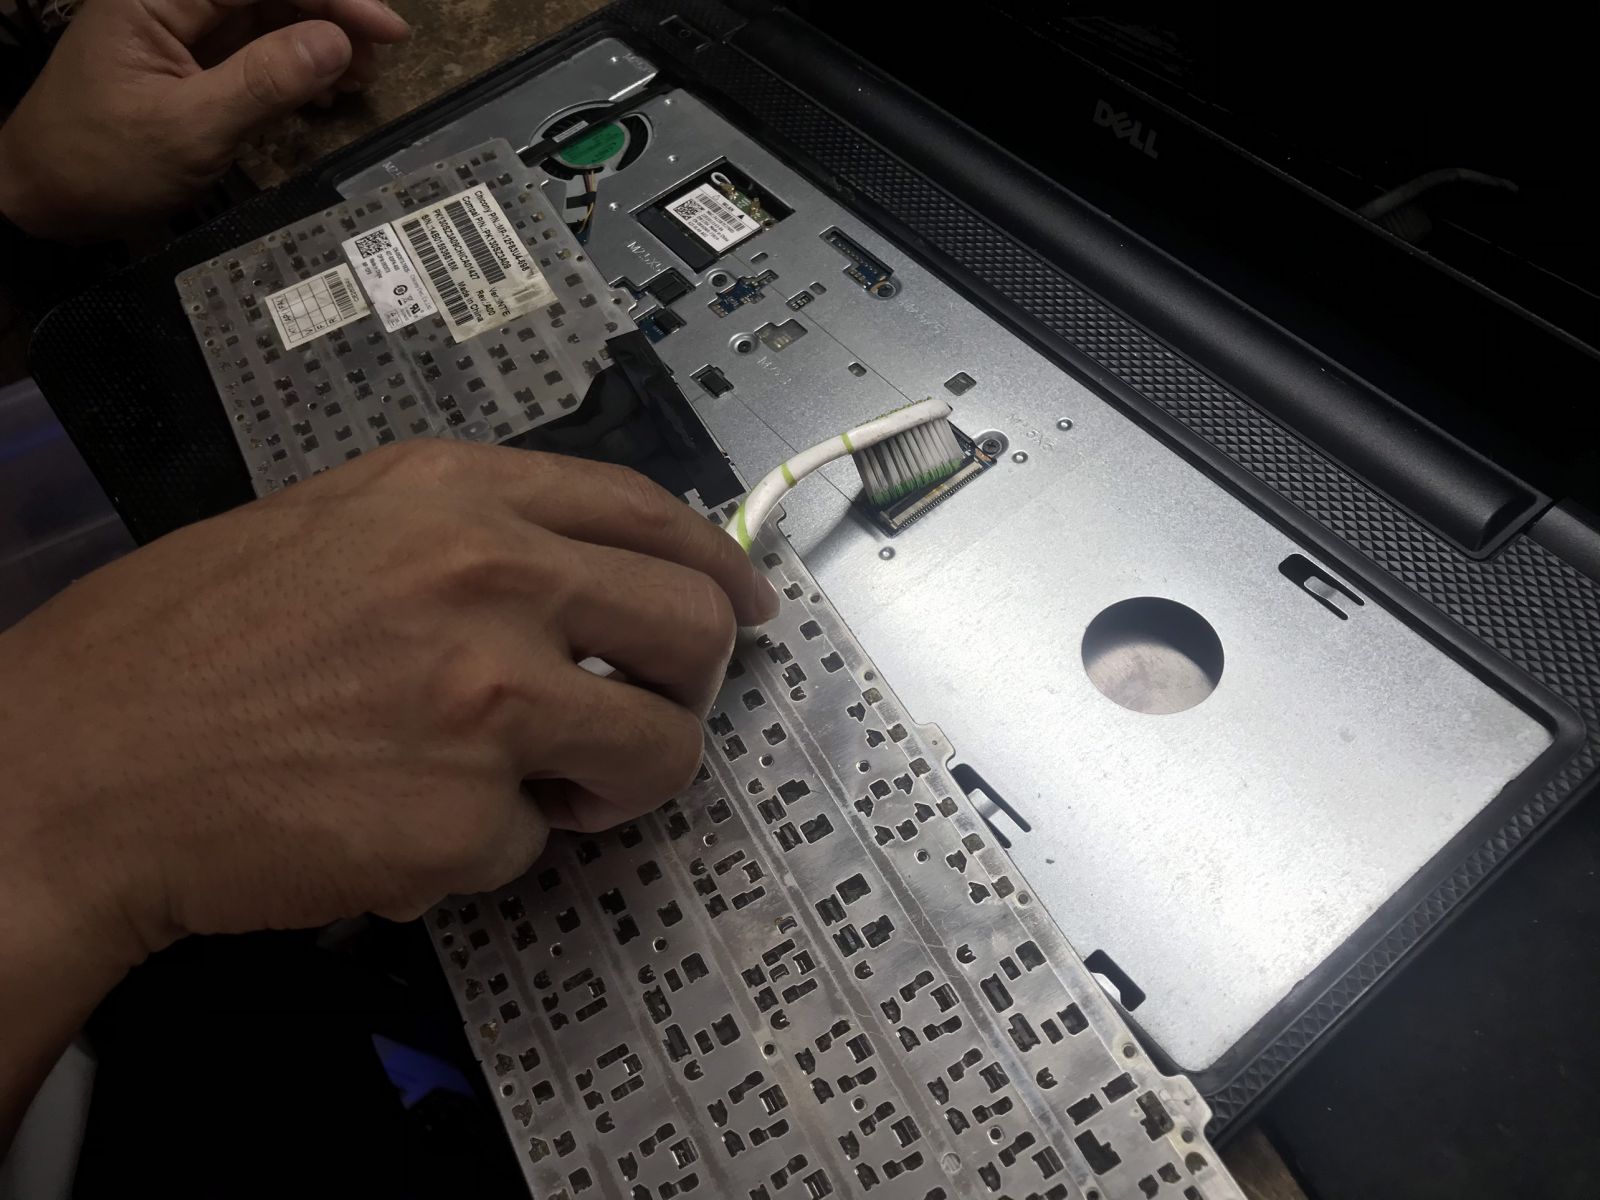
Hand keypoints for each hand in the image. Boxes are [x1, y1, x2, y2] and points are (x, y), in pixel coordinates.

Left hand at [0, 0, 410, 238]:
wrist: (42, 200)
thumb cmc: (102, 164)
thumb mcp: (190, 128)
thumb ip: (265, 82)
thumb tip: (337, 43)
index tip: (387, 31)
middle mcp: (172, 3)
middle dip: (330, 18)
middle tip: (381, 61)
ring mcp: (182, 34)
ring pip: (268, 20)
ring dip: (320, 44)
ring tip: (362, 80)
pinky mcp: (191, 68)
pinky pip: (256, 54)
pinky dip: (297, 70)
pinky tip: (328, 92)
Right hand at [0, 441, 775, 960]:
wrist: (78, 764)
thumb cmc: (187, 646)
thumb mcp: (339, 527)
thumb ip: (475, 536)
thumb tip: (595, 573)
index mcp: (458, 494)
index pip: (649, 511)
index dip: (717, 563)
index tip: (746, 606)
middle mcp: (492, 578)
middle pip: (694, 629)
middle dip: (689, 686)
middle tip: (645, 715)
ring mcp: (489, 700)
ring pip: (660, 752)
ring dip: (613, 783)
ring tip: (529, 787)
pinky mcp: (469, 818)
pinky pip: (542, 841)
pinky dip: (493, 848)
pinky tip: (406, 823)